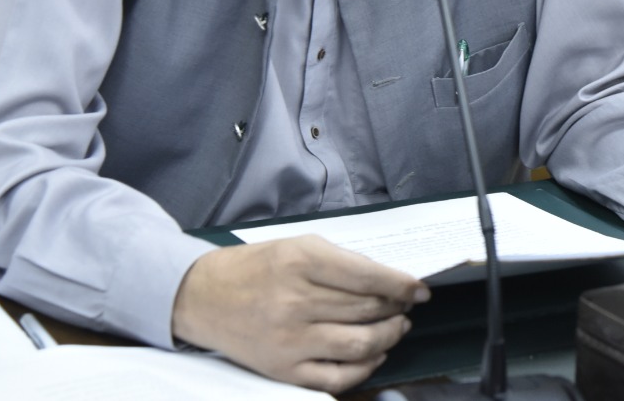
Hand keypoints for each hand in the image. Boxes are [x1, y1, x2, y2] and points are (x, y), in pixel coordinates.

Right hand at [171, 235, 429, 391]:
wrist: (203, 298)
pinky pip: (338, 377)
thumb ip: (342, 263)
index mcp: (301, 262)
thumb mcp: (298, 247)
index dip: (402, 284)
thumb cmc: (256, 267)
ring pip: (361, 344)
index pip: (368, 277)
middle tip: (406, 304)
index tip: (420, 289)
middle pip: (368, 310)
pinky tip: (375, 353)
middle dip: (397, 307)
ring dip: (389, 336)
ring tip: (396, 327)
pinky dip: (366, 367)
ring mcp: (290, 341)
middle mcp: (296, 302)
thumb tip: (388, 281)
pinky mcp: (284, 370)